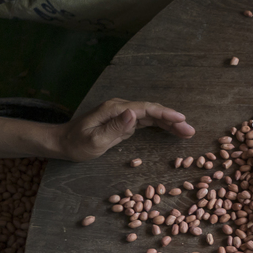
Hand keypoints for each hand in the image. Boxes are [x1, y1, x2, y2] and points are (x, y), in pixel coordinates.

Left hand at [56, 100, 194, 160]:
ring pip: (152, 116)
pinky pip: (147, 121)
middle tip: (190, 131)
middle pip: (152, 111)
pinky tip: (173, 130)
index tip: (182, 119)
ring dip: (170, 122)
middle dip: (173, 119)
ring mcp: (123, 114)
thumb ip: (115, 128)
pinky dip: (161, 125)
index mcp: (115, 110)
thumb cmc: (77, 144)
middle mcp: (121, 108)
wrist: (63, 142)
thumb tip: (134, 114)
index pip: (145, 109)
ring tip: (187, 132)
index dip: (165, 113)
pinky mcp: (125, 122)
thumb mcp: (94, 140)